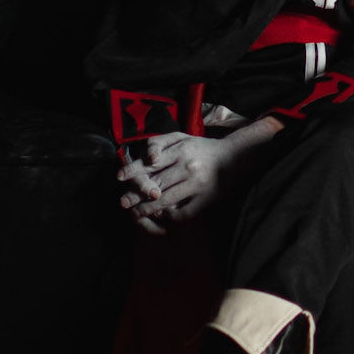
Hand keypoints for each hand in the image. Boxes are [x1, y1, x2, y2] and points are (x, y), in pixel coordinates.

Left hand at [117, 118, 283, 231]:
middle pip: (156, 184)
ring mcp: (198, 185)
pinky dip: (171, 216)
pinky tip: (162, 215)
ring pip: (167, 200)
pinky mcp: (206, 199)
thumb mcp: (182, 137)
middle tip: (123, 202)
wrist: (234, 158)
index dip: (133, 170)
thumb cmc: (202, 148)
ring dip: (149, 208)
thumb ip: (161, 143)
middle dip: (136, 194)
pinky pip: (184, 212)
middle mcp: (188, 167)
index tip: (119, 177)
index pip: (151, 162)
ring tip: (137, 213)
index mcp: (182, 150)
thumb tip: (146, 158)